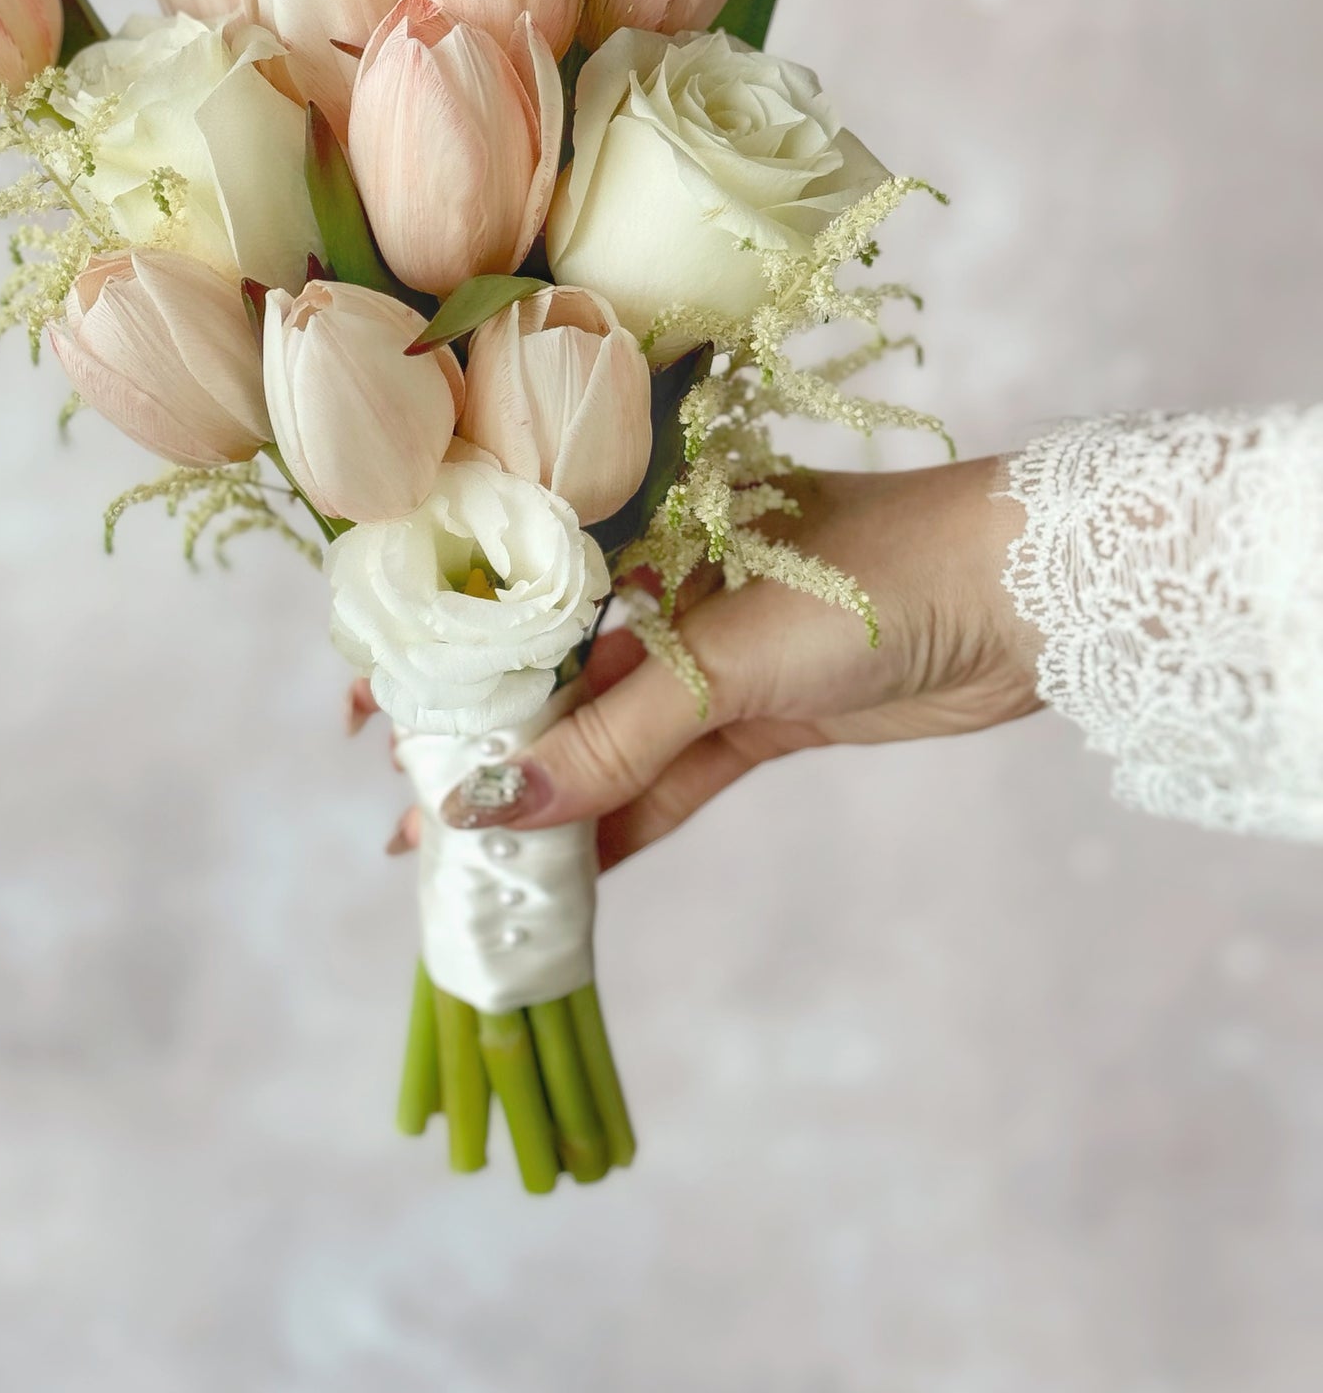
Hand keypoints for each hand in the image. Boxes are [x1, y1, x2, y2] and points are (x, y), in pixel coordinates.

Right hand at [445, 456, 1042, 867]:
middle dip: (476, 741)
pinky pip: (668, 774)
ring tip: (464, 860)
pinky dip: (619, 819)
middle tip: (402, 810)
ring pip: (603, 734)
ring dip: (543, 797)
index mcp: (633, 525)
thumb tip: (486, 807)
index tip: (366, 713)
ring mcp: (712, 652)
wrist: (1027, 600)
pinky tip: (563, 867)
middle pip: (547, 672)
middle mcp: (660, 583)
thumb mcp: (721, 659)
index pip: (504, 588)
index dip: (434, 651)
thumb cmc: (868, 577)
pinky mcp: (760, 713)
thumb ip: (607, 742)